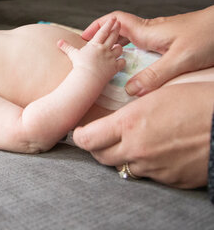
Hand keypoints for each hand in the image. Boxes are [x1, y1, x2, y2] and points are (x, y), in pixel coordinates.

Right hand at [58, 17, 125, 86]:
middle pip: (113, 36)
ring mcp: (111, 58)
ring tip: (118, 45)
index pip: (103, 31)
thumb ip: (67, 47)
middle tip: (119, 24)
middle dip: (116, 29)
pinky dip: (121, 61)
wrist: (87, 77)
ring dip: (118, 47)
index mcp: (95, 45)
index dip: (108, 24)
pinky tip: (120, 61)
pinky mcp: (114, 67)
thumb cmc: (79, 65)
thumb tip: (58, 42)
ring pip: (119, 49)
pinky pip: (122, 62)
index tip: (113, 18)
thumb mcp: (72, 54)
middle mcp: (104, 49)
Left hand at [73, 81, 213, 188]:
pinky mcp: (170, 180)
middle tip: (104, 137)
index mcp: (130, 123)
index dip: (80, 136)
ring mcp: (154, 168)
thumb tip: (114, 117)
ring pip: (124, 167)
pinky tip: (159, 152)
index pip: (86, 139)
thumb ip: (130, 110)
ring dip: (124, 157)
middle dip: (98, 147)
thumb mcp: (157, 96)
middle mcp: (137, 149)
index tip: (82, 131)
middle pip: (100, 157)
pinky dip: (148, 166)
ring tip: (136, 142)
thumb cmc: (198, 101)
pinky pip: (149, 176)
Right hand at [81, 6, 213, 95]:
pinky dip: (136, 56)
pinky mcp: (172, 42)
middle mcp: (152, 31)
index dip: (97, 26)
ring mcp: (162, 36)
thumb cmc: (208, 36)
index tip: (84, 37)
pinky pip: (146, 48)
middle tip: (93, 56)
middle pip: (120, 32)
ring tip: (111, 66)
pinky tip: (139, 69)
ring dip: (120, 49)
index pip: (115, 21)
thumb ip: (154, 75)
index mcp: (147, 32)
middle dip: (105, 41)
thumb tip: (130, 90)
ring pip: (133, 40)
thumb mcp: (180, 59)